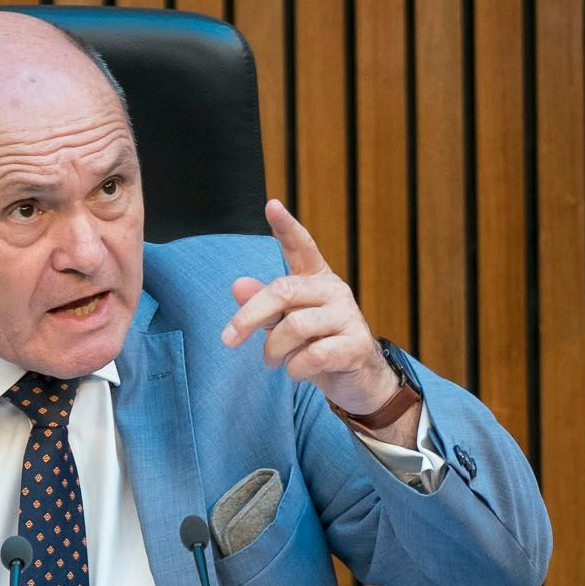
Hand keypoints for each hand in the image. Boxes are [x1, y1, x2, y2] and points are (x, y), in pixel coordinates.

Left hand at [221, 200, 415, 442]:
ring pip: (295, 326)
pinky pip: (312, 355)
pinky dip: (295, 369)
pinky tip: (297, 372)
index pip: (301, 246)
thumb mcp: (284, 323)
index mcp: (317, 279)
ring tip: (272, 361)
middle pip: (283, 291)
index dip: (286, 226)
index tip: (271, 204)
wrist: (356, 381)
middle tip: (228, 340)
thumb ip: (263, 305)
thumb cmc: (316, 346)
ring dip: (273, 350)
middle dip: (249, 317)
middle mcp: (335, 291)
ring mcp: (349, 317)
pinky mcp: (356, 346)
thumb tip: (237, 285)